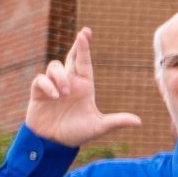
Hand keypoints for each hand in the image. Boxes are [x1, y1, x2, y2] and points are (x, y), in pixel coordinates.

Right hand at [23, 28, 142, 147]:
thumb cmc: (77, 133)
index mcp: (84, 87)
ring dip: (60, 77)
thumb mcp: (99, 127)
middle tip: (83, 34)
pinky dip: (47, 85)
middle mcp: (69, 83)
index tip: (85, 33)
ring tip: (65, 93)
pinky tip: (54, 97)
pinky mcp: (39, 92)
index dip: (84, 48)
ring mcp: (53, 86)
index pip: (84, 63)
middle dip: (77, 45)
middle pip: (71, 57)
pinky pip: (41, 80)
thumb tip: (139, 122)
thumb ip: (117, 122)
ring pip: (55, 67)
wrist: (54, 143)